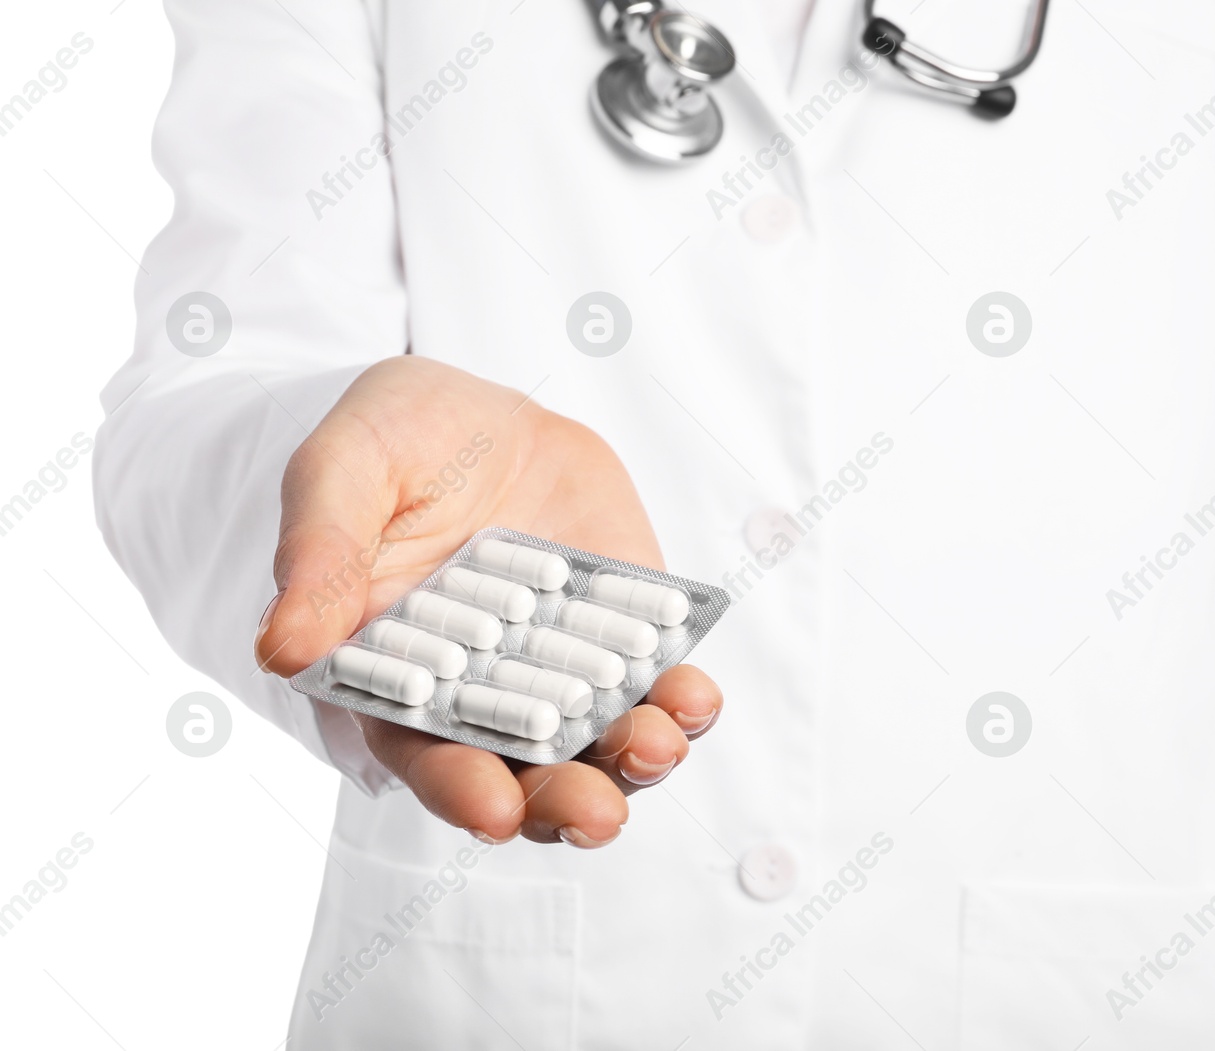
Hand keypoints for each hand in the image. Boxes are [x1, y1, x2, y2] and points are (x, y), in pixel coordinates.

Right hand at [254, 356, 721, 846]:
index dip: (459, 789)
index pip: (427, 753)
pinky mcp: (622, 626)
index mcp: (399, 676)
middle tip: (598, 815)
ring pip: (601, 738)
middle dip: (564, 799)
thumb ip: (320, 556)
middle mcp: (485, 688)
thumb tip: (282, 649)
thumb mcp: (342, 473)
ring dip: (634, 757)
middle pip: (526, 770)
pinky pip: (656, 676)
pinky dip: (680, 695)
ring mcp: (563, 661)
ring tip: (657, 748)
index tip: (494, 812)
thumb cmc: (388, 442)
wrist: (476, 410)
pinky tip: (695, 697)